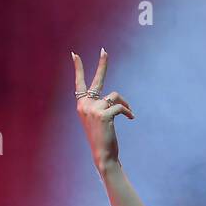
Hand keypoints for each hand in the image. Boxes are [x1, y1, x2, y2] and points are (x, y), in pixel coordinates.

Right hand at [72, 48, 134, 171]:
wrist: (103, 154)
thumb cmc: (102, 138)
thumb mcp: (98, 120)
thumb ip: (101, 106)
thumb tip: (115, 98)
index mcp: (81, 104)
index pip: (79, 83)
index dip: (78, 68)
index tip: (74, 54)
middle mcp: (85, 104)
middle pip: (96, 80)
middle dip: (102, 64)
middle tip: (104, 50)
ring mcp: (93, 109)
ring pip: (115, 96)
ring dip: (125, 104)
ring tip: (130, 114)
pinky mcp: (104, 114)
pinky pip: (120, 107)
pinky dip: (128, 112)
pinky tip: (131, 118)